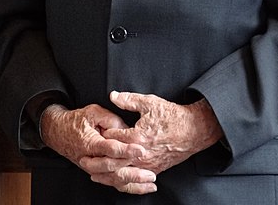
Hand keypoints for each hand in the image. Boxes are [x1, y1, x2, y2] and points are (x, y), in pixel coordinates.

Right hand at [41, 103, 156, 193]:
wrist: (59, 132)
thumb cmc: (77, 120)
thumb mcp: (93, 112)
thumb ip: (111, 119)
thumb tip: (128, 129)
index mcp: (90, 143)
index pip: (110, 149)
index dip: (126, 150)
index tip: (141, 149)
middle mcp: (91, 160)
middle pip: (113, 169)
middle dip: (133, 172)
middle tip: (150, 171)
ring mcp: (94, 169)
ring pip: (114, 180)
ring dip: (133, 182)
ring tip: (151, 181)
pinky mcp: (98, 173)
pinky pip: (114, 183)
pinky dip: (129, 187)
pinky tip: (143, 188)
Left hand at [97, 91, 223, 174]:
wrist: (194, 130)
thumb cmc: (173, 116)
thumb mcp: (150, 103)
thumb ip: (129, 100)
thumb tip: (113, 96)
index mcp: (137, 136)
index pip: (112, 138)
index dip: (102, 134)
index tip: (94, 132)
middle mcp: (141, 154)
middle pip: (113, 161)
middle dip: (97, 160)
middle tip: (83, 159)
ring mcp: (147, 165)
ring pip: (122, 174)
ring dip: (106, 175)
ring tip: (93, 174)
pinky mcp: (154, 170)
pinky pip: (134, 180)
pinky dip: (122, 181)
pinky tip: (115, 181)